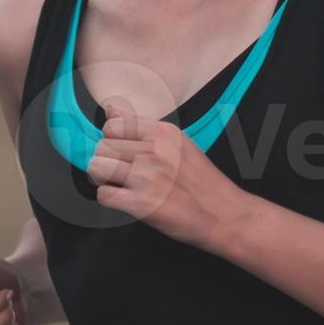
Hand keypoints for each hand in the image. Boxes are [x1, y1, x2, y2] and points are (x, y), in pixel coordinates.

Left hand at [87, 112, 248, 249]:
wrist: (226, 215)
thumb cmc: (204, 182)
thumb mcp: (180, 144)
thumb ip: (145, 128)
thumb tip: (110, 109)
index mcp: (163, 133)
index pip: (113, 125)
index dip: (112, 140)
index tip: (121, 152)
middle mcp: (154, 151)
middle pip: (102, 147)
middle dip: (106, 160)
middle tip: (120, 173)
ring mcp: (147, 178)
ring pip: (97, 167)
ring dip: (103, 178)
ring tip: (118, 185)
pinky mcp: (142, 204)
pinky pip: (104, 195)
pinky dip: (109, 199)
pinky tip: (124, 200)